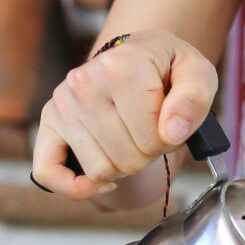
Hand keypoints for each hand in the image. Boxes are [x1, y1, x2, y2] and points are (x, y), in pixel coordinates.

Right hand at [31, 29, 217, 198]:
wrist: (137, 56)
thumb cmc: (167, 69)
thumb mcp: (197, 73)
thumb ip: (194, 98)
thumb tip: (172, 132)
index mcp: (122, 65)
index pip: (153, 137)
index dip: (171, 140)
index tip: (171, 122)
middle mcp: (83, 82)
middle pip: (127, 159)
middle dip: (148, 154)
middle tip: (151, 131)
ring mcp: (62, 104)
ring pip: (99, 171)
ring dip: (123, 166)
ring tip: (130, 138)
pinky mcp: (47, 123)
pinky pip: (48, 173)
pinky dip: (76, 187)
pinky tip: (100, 181)